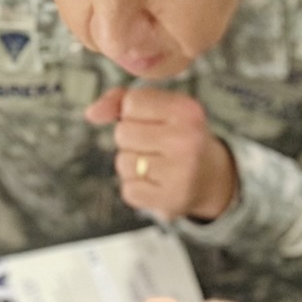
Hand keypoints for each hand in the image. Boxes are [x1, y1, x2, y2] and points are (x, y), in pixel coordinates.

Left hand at [84, 86, 237, 221]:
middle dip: (131, 140)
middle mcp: (188, 140)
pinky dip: (137, 188)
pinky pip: (128, 190)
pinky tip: (157, 183)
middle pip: (123, 133)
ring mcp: (181, 173)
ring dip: (133, 165)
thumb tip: (91, 114)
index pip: (131, 103)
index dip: (134, 113)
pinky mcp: (171, 200)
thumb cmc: (177, 136)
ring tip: (157, 165)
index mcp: (187, 110)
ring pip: (123, 163)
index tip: (155, 122)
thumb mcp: (159, 109)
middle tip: (156, 146)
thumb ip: (121, 101)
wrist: (210, 177)